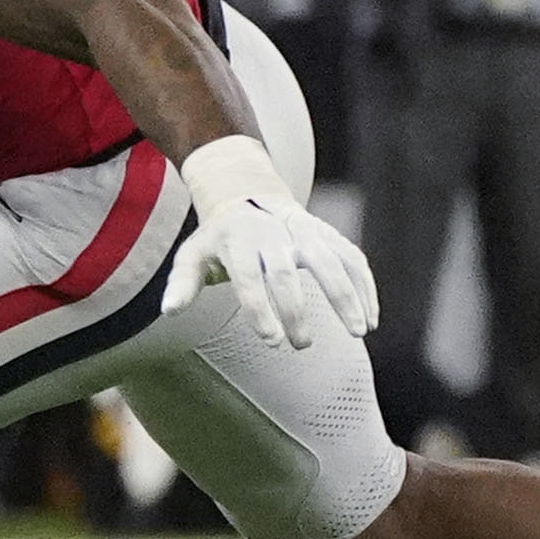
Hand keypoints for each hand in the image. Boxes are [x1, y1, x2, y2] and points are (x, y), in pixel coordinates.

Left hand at [164, 135, 378, 349]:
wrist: (247, 193)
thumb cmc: (219, 237)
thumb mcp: (194, 253)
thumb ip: (183, 282)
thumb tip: (169, 310)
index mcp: (238, 241)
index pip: (248, 277)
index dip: (259, 308)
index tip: (272, 340)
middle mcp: (272, 234)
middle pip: (286, 272)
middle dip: (296, 309)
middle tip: (301, 344)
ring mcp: (303, 231)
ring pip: (329, 260)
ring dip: (346, 296)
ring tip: (358, 332)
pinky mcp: (327, 233)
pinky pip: (351, 257)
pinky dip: (365, 285)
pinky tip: (370, 318)